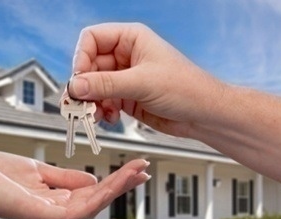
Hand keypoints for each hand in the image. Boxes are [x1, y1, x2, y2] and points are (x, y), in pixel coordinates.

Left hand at [0, 151, 149, 218]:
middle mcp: (58, 210)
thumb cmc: (1, 174)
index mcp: (57, 199)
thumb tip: (92, 180)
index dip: (114, 181)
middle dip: (122, 184)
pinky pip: (79, 209)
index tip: (134, 167)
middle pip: (98, 199)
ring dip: (116, 189)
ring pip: (94, 205)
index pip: (92, 191)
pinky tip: (113, 185)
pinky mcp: (47, 217)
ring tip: (137, 173)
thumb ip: (65, 178)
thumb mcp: (40, 171)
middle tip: (144, 169)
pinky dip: (99, 197)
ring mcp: (53, 216)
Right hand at [68, 22, 225, 137]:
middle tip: (81, 104)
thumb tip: (76, 86)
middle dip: (85, 86)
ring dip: (92, 102)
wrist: (203, 115)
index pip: (92, 39)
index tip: (79, 79)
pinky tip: (110, 118)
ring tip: (96, 115)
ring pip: (93, 87)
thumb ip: (105, 84)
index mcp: (131, 39)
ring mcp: (124, 78)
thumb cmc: (186, 88)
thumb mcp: (142, 83)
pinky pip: (103, 102)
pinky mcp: (126, 97)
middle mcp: (125, 56)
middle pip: (89, 66)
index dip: (81, 58)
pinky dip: (102, 111)